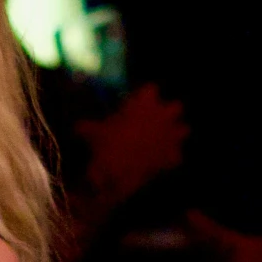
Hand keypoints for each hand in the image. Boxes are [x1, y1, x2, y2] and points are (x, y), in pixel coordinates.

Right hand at [77, 82, 188, 210]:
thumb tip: (77, 126)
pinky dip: (170, 160)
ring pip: (184, 130)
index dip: (144, 96)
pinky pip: (176, 156)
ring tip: (163, 141)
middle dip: (169, 113)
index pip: (151, 89)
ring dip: (175, 134)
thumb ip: (88, 127)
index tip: (135, 104)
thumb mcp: (93, 133)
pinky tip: (160, 164)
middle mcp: (164, 115)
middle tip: (155, 121)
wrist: (118, 172)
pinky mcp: (174, 156)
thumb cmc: (106, 145)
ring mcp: (172, 136)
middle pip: (176, 107)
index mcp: (146, 101)